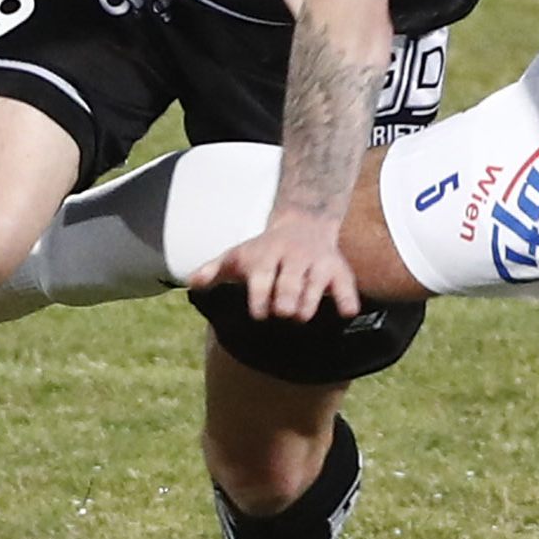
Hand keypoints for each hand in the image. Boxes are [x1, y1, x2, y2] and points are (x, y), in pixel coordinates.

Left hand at [189, 208, 362, 322]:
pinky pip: (346, 284)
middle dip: (286, 297)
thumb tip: (191, 282)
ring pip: (317, 281)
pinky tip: (345, 312)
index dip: (260, 296)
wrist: (304, 222)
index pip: (262, 275)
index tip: (259, 314)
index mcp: (266, 255)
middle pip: (290, 279)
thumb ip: (214, 270)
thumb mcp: (238, 254)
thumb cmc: (264, 249)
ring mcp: (317, 262)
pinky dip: (347, 298)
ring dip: (310, 299)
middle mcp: (293, 256)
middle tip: (283, 313)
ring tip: (302, 316)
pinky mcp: (339, 269)